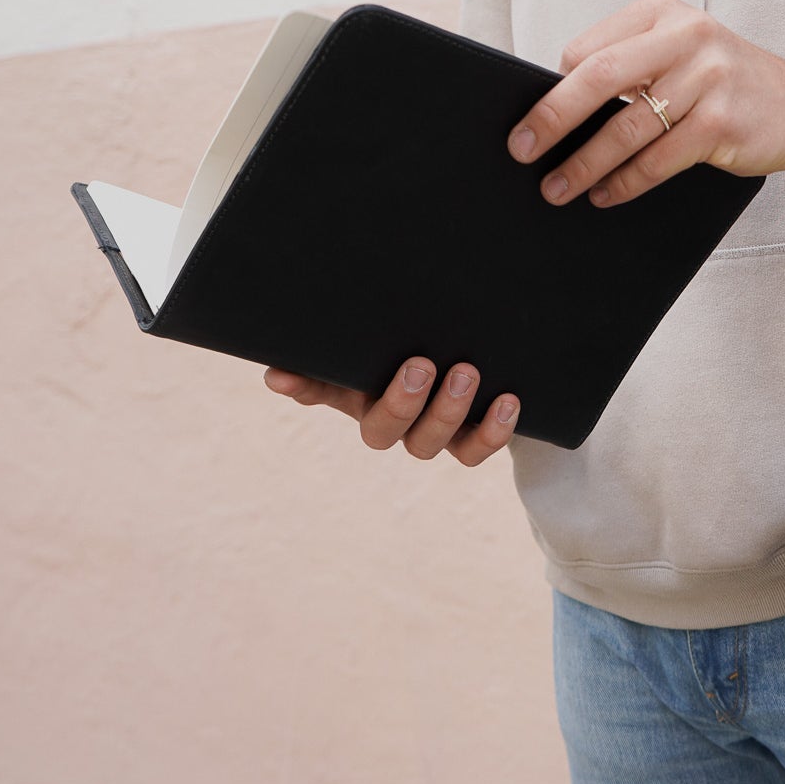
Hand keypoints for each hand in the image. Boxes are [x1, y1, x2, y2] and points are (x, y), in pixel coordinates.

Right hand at [263, 359, 518, 466]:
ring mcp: (432, 433)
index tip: (282, 374)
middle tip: (422, 364)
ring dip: (448, 412)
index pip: (320, 390)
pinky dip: (493, 431)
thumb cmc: (422, 338)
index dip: (301, 387)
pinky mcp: (471, 439)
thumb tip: (277, 369)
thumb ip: (351, 338)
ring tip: (468, 373)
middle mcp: (393, 419)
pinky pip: (477, 450)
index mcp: (361, 390)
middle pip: (384, 431)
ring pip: (430, 444)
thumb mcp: (390, 333)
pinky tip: (508, 400)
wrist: (482, 348)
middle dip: (402, 401)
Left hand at [506, 0, 784, 207]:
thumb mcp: (683, 53)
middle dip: (551, 118)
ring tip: (557, 187)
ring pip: (626, 128)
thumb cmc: (729, 84)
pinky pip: (657, 159)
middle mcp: (686, 36)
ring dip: (584, 164)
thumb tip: (557, 111)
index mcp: (663, 12)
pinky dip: (624, 182)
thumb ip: (632, 66)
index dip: (557, 89)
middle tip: (521, 148)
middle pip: (598, 78)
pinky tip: (605, 195)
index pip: (589, 49)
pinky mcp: (722, 121)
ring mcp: (708, 77)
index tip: (530, 119)